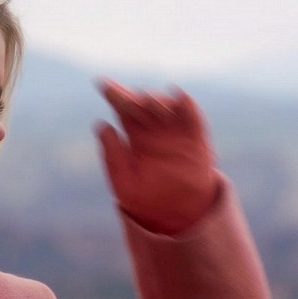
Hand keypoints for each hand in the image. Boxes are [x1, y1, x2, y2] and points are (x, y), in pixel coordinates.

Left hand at [95, 79, 219, 234]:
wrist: (177, 215)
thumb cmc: (146, 199)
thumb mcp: (123, 181)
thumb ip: (112, 155)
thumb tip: (101, 125)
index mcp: (135, 135)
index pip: (123, 108)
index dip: (113, 93)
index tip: (101, 83)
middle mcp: (155, 128)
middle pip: (142, 103)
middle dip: (134, 96)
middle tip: (127, 97)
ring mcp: (176, 131)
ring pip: (166, 105)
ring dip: (157, 99)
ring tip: (147, 100)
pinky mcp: (196, 139)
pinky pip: (193, 118)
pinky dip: (187, 105)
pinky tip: (178, 96)